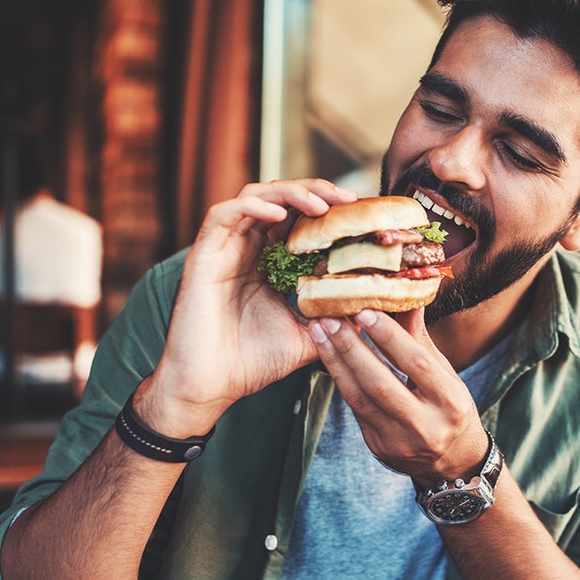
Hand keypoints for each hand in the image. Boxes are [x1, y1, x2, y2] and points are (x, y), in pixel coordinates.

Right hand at [141, 179, 356, 435]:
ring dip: (289, 193)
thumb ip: (336, 321)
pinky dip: (251, 206)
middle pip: (281, 199)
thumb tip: (377, 312)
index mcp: (268, 262)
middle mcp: (246, 249)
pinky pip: (223, 215)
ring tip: (320, 205)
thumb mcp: (308, 337)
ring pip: (255, 197)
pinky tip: (277, 213)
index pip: (299, 219)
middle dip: (316, 192)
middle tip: (349, 199)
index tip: (360, 212)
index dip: (328, 208)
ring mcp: (224, 249)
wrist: (209, 387)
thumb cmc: (251, 364)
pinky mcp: (203, 255)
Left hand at [309, 308, 487, 483]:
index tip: (365, 310)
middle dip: (352, 348)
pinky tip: (328, 356)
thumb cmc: (449, 407)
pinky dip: (340, 379)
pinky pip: (355, 408)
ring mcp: (399, 441)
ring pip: (360, 398)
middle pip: (381, 384)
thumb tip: (407, 296)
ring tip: (319, 332)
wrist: (451, 461)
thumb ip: (421, 340)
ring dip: (336, 362)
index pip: (417, 364)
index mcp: (450, 402)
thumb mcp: (446, 375)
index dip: (389, 337)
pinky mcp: (378, 447)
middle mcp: (426, 426)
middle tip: (330, 318)